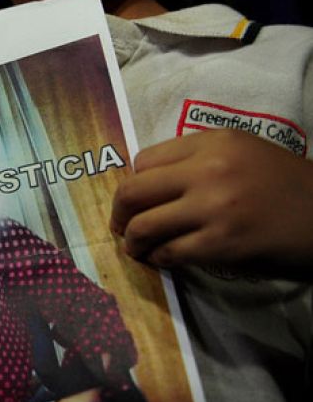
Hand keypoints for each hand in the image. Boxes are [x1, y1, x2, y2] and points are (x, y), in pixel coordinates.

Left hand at [111, 130, 312, 277]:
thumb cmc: (283, 184)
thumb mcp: (242, 152)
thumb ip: (196, 159)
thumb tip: (146, 182)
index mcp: (212, 142)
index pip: (144, 161)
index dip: (134, 184)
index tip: (135, 200)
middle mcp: (208, 169)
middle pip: (132, 192)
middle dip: (118, 214)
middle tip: (120, 227)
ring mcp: (213, 207)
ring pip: (143, 226)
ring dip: (132, 242)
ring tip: (137, 249)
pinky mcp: (220, 243)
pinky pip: (169, 253)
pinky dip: (159, 259)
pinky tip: (163, 259)